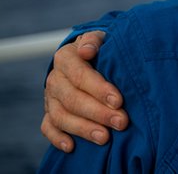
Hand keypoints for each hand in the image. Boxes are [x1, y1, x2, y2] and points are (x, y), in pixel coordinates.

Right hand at [40, 31, 128, 151]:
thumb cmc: (101, 48)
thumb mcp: (101, 37)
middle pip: (72, 99)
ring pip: (61, 116)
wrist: (88, 55)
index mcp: (66, 57)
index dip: (99, 89)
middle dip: (98, 112)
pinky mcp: (49, 113)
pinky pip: (48, 127)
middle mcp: (55, 78)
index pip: (80, 75)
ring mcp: (50, 98)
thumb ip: (94, 41)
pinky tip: (72, 146)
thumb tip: (87, 51)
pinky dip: (57, 138)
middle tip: (121, 122)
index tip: (118, 100)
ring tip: (105, 138)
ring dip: (83, 128)